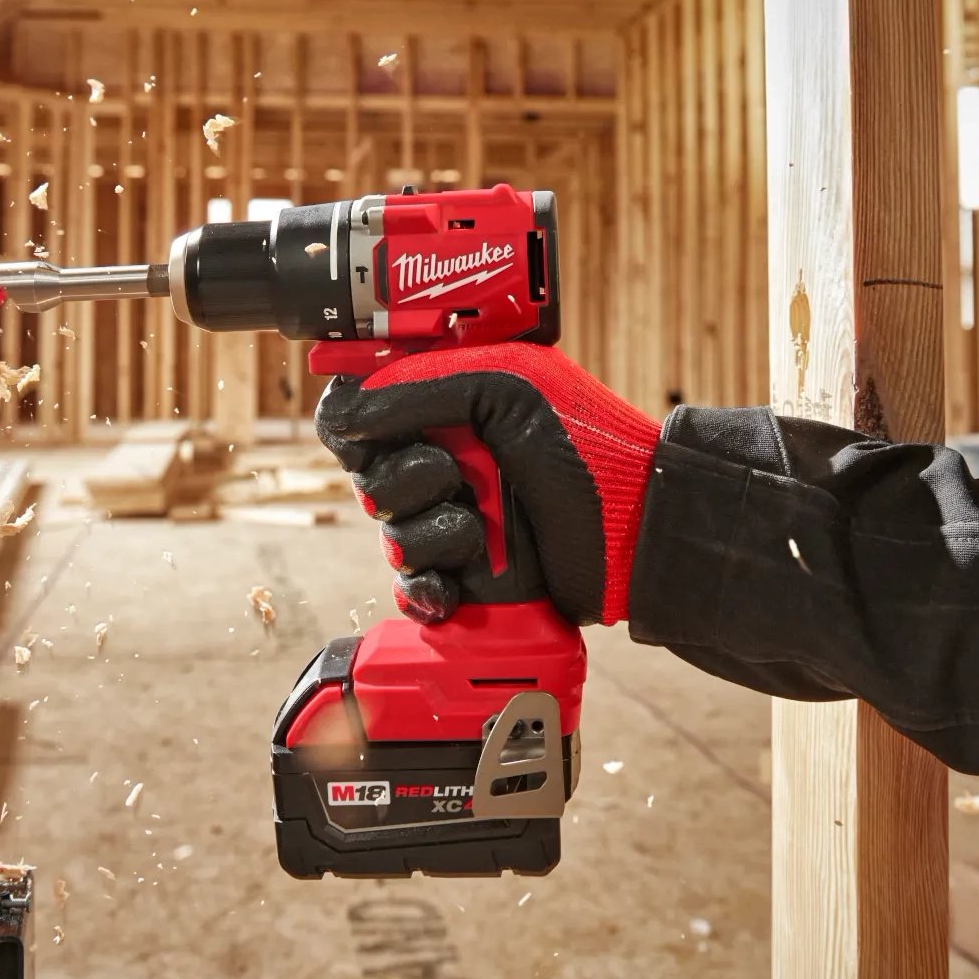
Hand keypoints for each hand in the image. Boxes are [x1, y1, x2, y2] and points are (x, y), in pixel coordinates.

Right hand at [314, 343, 659, 626]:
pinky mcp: (463, 578)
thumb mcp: (505, 389)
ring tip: (480, 531)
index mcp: (447, 409)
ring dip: (432, 534)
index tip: (364, 436)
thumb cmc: (585, 446)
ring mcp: (451, 523)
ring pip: (390, 535)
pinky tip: (458, 582)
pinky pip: (411, 589)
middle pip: (366, 478)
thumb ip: (419, 389)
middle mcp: (443, 464)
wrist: (634, 531)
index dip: (351, 425)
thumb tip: (343, 415)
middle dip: (405, 481)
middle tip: (455, 476)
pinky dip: (429, 587)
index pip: (362, 413)